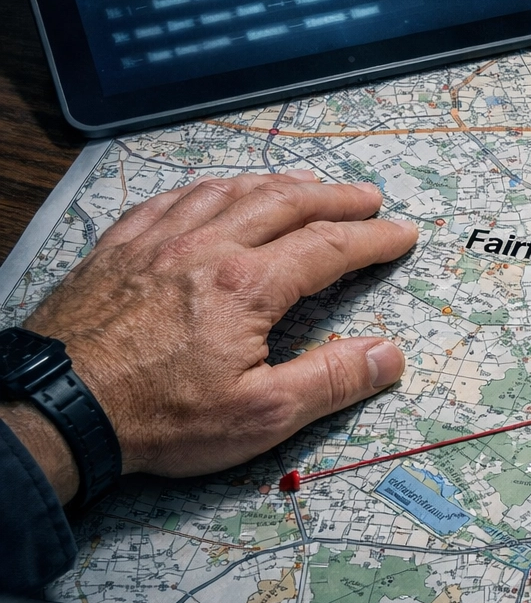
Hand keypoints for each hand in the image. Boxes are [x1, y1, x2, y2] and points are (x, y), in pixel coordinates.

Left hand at [9, 171, 417, 503]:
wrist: (57, 411)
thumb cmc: (157, 419)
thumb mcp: (260, 415)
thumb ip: (331, 380)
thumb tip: (389, 355)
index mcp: (247, 285)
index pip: (329, 247)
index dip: (373, 238)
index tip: (402, 234)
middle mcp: (206, 248)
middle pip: (285, 203)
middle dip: (335, 197)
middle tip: (368, 199)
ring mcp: (157, 241)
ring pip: (230, 191)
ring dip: (277, 183)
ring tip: (306, 184)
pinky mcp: (118, 248)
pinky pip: (172, 198)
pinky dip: (210, 187)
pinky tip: (217, 191)